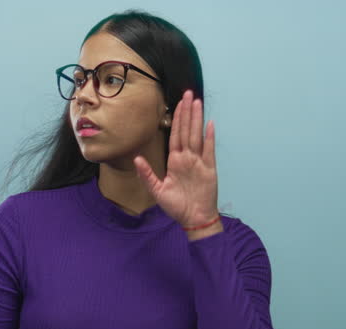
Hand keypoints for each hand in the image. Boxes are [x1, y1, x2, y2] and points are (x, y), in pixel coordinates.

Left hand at [134, 89, 218, 228]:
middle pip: (186, 130)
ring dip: (197, 119)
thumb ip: (147, 174)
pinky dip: (209, 137)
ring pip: (197, 135)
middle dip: (187, 112)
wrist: (194, 219)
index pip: (175, 135)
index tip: (176, 104)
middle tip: (188, 93)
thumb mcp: (157, 191)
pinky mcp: (209, 168)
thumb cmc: (176, 206)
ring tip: (197, 102)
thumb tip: (136, 159)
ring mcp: (199, 162)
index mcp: (175, 161)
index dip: (176, 119)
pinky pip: (209, 150)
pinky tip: (209, 124)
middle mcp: (187, 158)